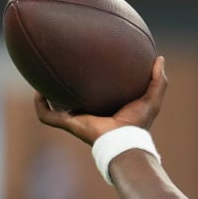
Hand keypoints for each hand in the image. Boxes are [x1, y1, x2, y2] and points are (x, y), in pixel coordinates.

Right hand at [34, 56, 167, 145]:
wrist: (124, 141)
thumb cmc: (138, 124)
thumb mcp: (151, 98)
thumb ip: (158, 79)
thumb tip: (159, 57)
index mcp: (106, 109)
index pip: (95, 95)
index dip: (91, 84)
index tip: (87, 68)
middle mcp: (89, 114)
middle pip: (73, 100)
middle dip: (64, 88)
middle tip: (59, 69)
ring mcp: (77, 119)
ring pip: (55, 108)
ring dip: (46, 96)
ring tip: (40, 79)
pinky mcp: (69, 124)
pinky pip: (47, 116)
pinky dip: (40, 105)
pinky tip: (37, 92)